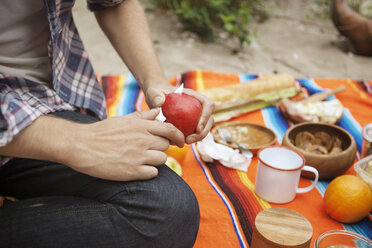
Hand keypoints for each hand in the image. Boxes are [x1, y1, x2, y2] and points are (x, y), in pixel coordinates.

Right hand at [67, 108, 184, 180]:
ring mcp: (138, 156)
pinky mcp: (132, 171)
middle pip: (166, 145)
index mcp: (141, 126)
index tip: (180, 141)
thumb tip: (158, 112)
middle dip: (161, 147)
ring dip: (155, 160)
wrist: (81, 146)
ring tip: (141, 158)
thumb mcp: (123, 120)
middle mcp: (142, 140)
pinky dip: (148, 171)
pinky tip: (137, 168)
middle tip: (149, 149)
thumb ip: (142, 116)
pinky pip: (153, 173)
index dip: (179, 136)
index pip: (170, 129)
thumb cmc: (102, 132)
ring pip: (162, 159)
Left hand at [145, 85, 214, 143]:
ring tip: (185, 142)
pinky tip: (180, 143)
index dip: (206, 116)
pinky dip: (191, 139)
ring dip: (198, 138)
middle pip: (210, 120)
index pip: (208, 105)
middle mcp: (200, 106)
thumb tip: (159, 102)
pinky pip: (196, 133)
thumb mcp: (154, 93)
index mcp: (195, 96)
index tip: (197, 128)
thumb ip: (155, 95)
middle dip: (203, 132)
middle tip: (189, 140)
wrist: (157, 101)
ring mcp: (198, 116)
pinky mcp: (193, 124)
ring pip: (205, 128)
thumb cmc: (157, 95)